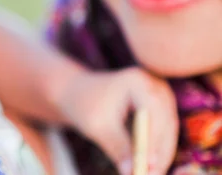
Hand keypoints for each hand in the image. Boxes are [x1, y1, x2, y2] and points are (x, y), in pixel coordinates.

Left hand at [59, 67, 177, 174]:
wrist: (78, 93)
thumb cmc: (85, 105)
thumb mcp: (98, 126)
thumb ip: (117, 147)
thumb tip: (132, 172)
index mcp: (138, 81)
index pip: (154, 111)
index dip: (154, 140)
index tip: (149, 165)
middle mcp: (156, 85)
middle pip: (166, 123)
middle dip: (160, 153)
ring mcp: (162, 95)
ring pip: (168, 131)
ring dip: (161, 156)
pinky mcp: (161, 107)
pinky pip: (164, 132)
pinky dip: (158, 151)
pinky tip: (150, 169)